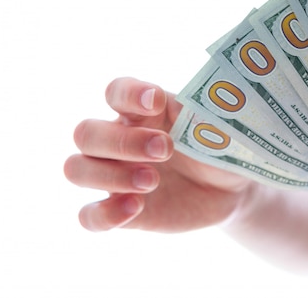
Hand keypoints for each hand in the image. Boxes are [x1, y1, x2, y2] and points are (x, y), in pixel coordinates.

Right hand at [64, 77, 251, 231]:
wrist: (230, 188)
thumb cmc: (218, 147)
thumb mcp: (216, 128)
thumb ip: (200, 116)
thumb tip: (188, 110)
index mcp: (142, 111)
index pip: (116, 91)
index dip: (128, 93)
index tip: (156, 101)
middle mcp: (120, 140)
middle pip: (86, 133)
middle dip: (122, 141)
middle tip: (165, 149)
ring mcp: (114, 176)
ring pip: (76, 169)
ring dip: (110, 175)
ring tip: (153, 180)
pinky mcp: (120, 211)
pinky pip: (88, 216)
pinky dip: (104, 214)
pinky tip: (136, 207)